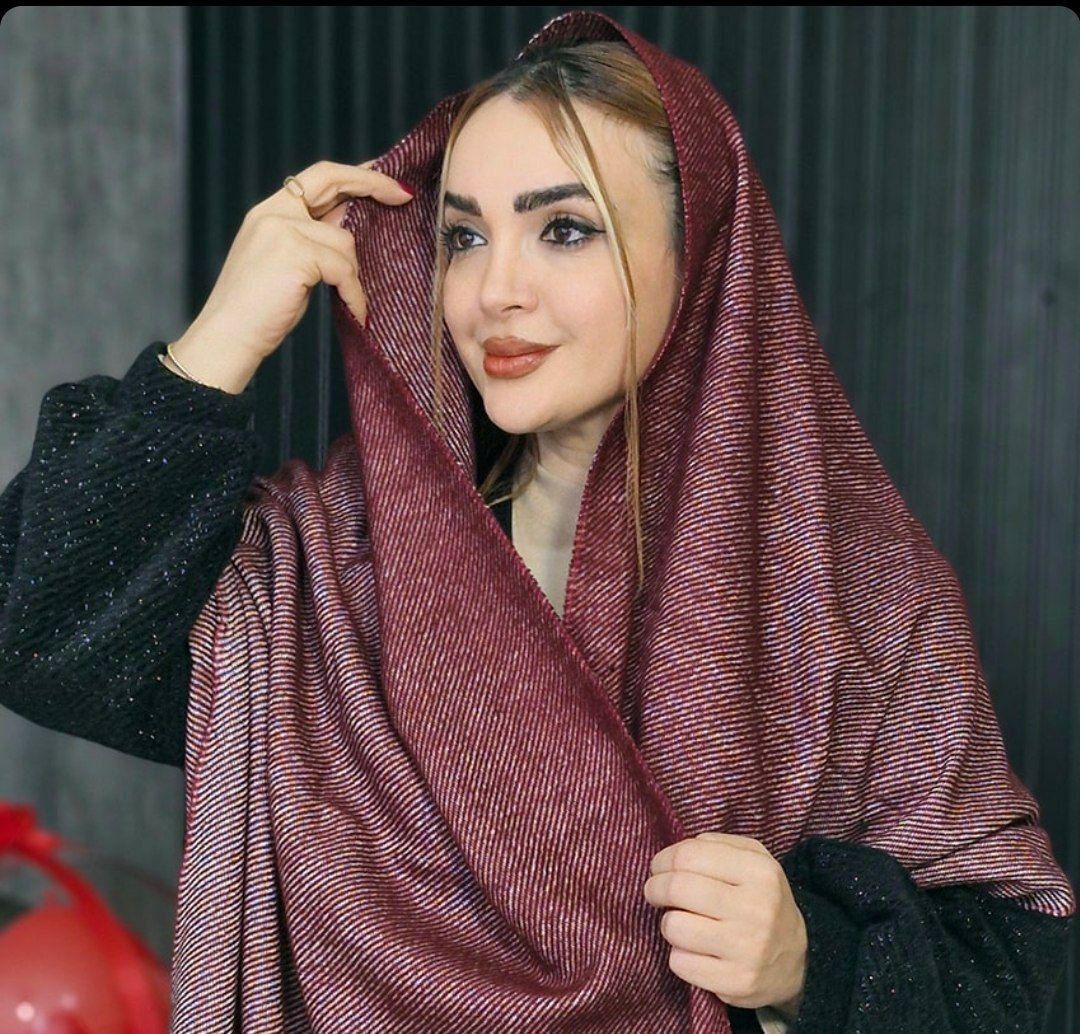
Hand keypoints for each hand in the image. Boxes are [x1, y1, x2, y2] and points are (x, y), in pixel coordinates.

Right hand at [183, 158, 413, 362]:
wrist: (229, 336)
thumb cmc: (260, 311)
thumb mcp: (291, 265)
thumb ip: (315, 240)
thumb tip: (351, 226)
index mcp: (270, 211)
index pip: (318, 177)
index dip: (354, 174)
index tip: (385, 178)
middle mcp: (273, 212)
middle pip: (331, 179)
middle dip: (372, 182)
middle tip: (404, 195)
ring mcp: (282, 229)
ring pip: (344, 241)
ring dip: (355, 275)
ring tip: (354, 303)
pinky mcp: (295, 253)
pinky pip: (343, 270)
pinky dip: (354, 294)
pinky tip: (356, 313)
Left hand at [644, 832, 807, 1019]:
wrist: (798, 960)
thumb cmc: (762, 900)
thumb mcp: (754, 860)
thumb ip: (716, 844)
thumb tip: (676, 852)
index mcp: (760, 872)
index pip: (690, 856)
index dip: (664, 860)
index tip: (659, 867)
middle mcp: (756, 908)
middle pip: (677, 888)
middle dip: (655, 888)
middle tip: (654, 892)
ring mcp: (747, 949)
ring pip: (674, 926)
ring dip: (668, 923)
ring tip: (681, 922)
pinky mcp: (735, 982)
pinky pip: (680, 963)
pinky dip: (678, 954)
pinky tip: (693, 949)